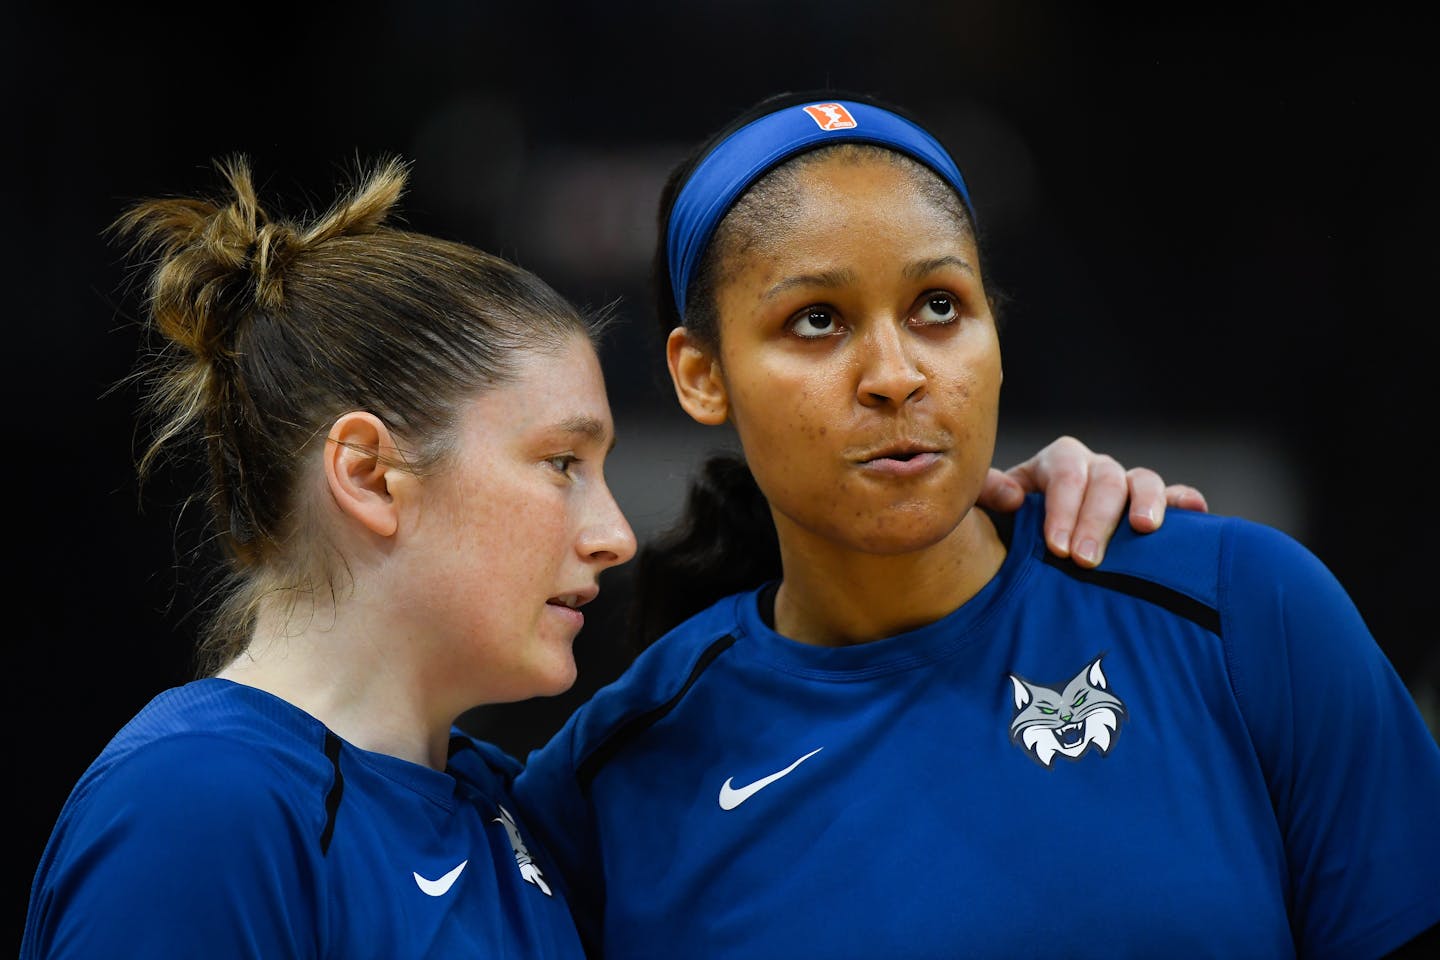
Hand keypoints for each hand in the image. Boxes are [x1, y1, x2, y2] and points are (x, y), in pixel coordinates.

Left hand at [978, 435, 1208, 568]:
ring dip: (1145, 503)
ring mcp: (1125, 487)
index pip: (1064, 474)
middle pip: (1104, 480)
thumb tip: (1014, 497)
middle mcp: (1094, 470)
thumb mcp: (986, 509)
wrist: (1022, 547)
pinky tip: (1197, 512)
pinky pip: (1176, 496)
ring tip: (1144, 529)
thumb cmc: (1004, 528)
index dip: (1062, 508)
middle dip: (1096, 520)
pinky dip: (1185, 501)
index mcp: (1055, 464)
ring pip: (1142, 480)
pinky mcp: (1151, 507)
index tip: (1057, 548)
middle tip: (1085, 559)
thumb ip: (987, 495)